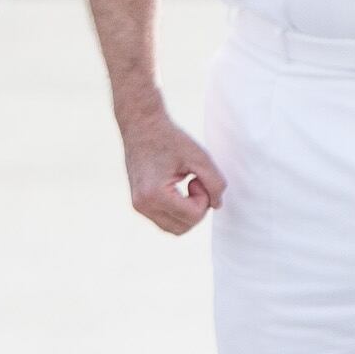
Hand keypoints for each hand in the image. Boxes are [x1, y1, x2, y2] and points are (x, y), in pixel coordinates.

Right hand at [120, 106, 225, 236]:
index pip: (193, 216)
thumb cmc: (169, 138)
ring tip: (186, 185)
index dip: (204, 198)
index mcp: (154, 194)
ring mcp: (138, 206)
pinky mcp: (139, 203)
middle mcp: (143, 204)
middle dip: (196, 209)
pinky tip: (177, 188)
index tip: (197, 178)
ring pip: (173, 228)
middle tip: (195, 182)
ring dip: (187, 211)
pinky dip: (177, 210)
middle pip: (183, 228)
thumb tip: (216, 205)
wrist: (141, 125)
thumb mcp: (200, 158)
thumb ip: (216, 184)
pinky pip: (164, 220)